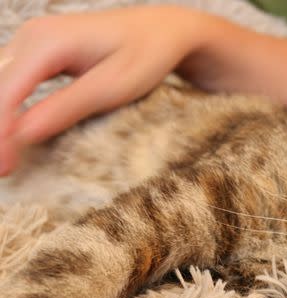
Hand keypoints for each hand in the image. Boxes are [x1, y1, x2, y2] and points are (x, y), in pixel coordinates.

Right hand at [0, 5, 204, 174]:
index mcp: (48, 41)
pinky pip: (12, 82)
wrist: (162, 30)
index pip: (7, 92)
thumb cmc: (145, 55)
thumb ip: (67, 107)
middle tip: (4, 170)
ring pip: (0, 84)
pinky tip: (13, 135)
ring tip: (6, 159)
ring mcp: (32, 41)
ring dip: (1, 121)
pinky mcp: (38, 52)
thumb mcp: (113, 87)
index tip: (5, 167)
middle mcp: (32, 36)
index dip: (1, 132)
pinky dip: (8, 109)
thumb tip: (24, 134)